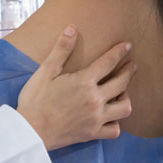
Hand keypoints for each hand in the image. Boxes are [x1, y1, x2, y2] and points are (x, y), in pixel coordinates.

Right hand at [16, 26, 136, 150]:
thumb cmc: (35, 100)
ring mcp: (96, 118)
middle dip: (129, 72)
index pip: (108, 63)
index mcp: (84, 82)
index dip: (119, 52)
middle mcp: (95, 100)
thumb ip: (61, 50)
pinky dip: (116, 123)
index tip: (127, 46)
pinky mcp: (93, 133)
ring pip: (124, 108)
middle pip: (121, 83)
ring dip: (126, 97)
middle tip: (132, 65)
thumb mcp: (46, 71)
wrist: (30, 131)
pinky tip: (111, 117)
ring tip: (122, 92)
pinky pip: (114, 130)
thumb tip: (72, 28)